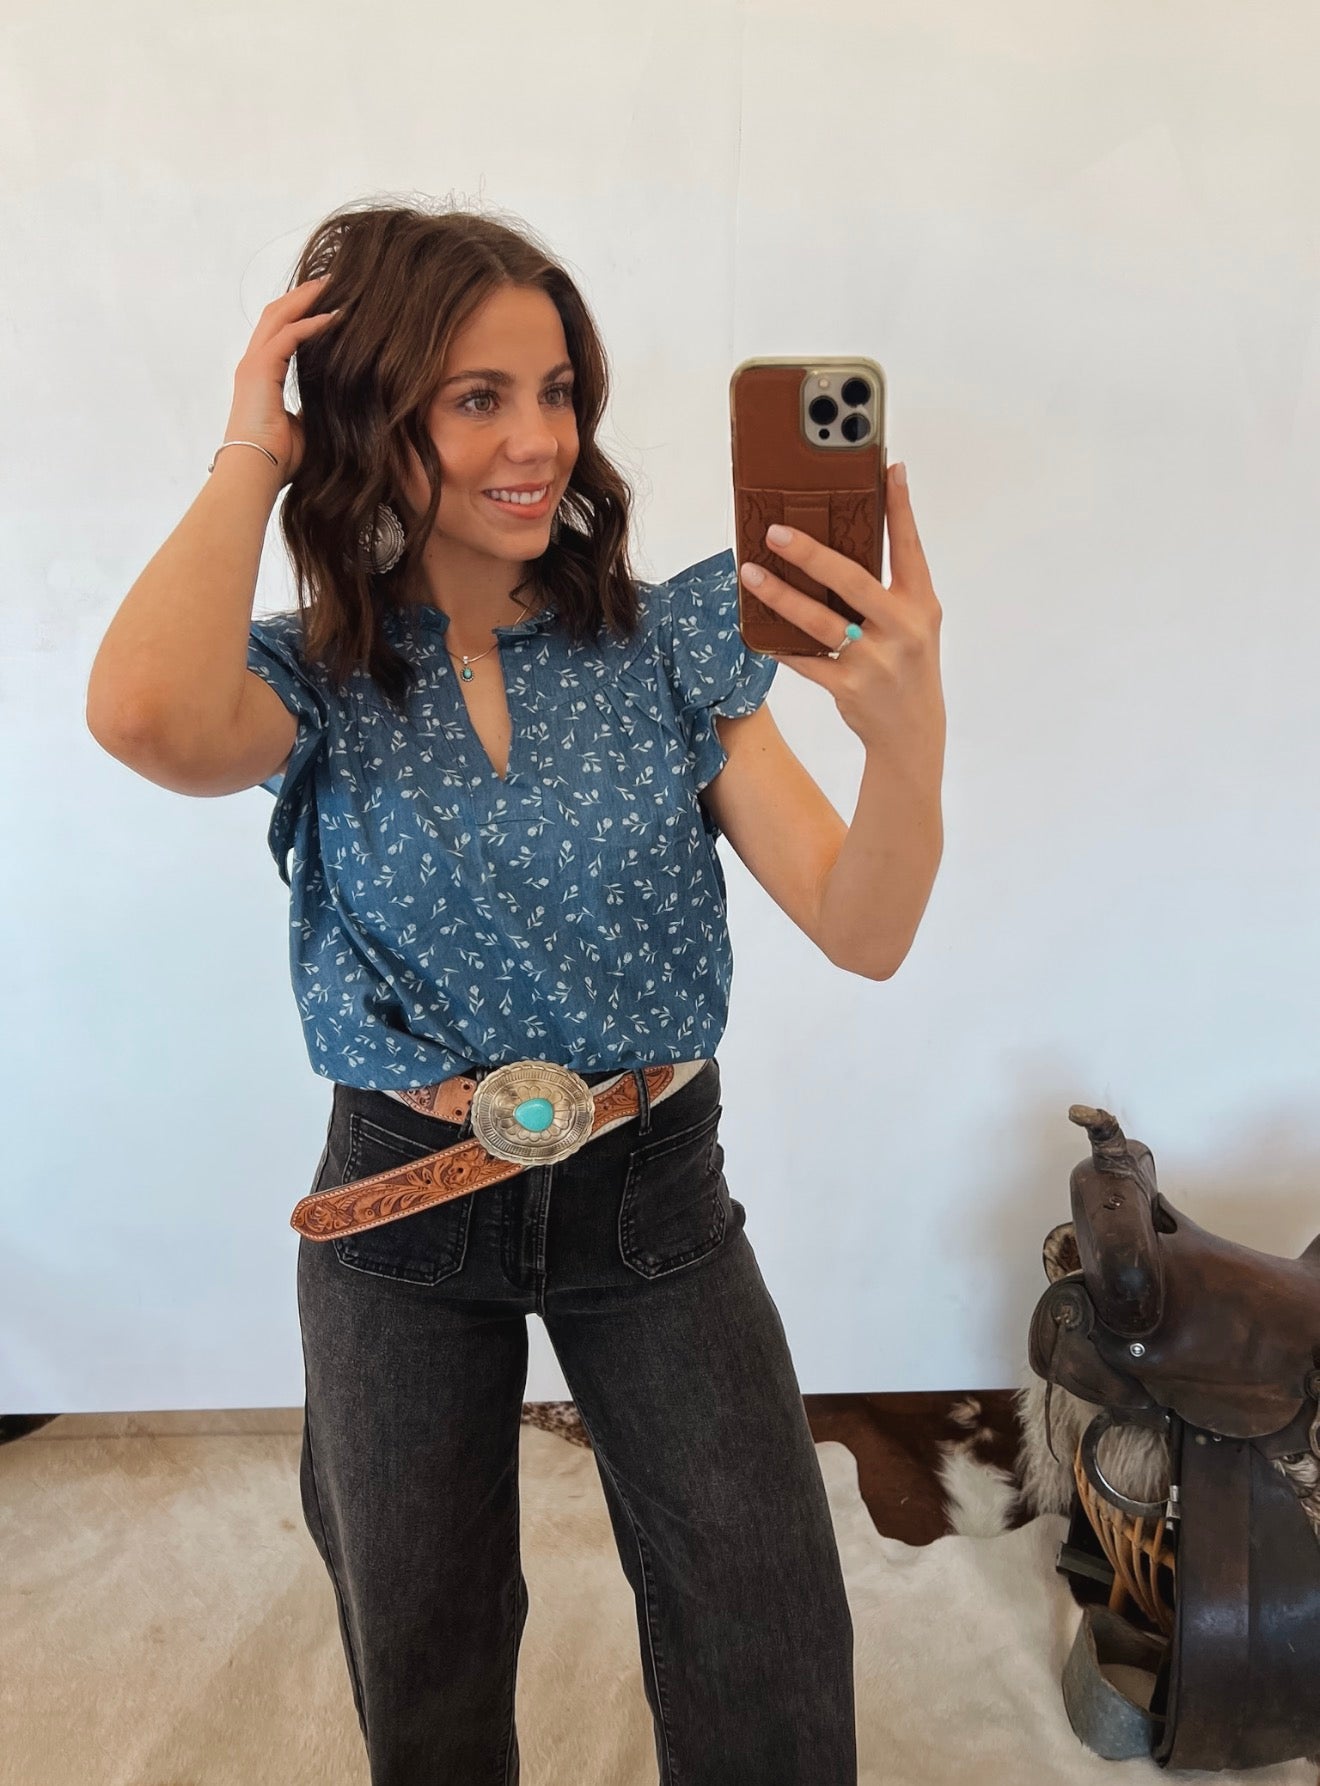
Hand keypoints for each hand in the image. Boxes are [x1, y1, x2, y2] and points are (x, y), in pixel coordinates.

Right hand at [222, 275, 341, 483]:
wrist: (255, 473)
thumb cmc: (277, 460)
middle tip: (332, 280)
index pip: (279, 331)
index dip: (300, 312)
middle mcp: (253, 364)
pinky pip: (288, 336)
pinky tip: (335, 317)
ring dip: (307, 299)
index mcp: (260, 375)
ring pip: (279, 316)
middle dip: (303, 294)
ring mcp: (253, 365)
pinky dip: (311, 323)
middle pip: (276, 313)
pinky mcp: (259, 371)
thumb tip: (337, 402)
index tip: (327, 301)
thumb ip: (314, 407)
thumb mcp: (304, 427)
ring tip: (334, 286)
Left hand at [739, 462, 943, 765]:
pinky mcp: (849, 687)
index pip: (910, 547)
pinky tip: (759, 629)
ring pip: (819, 621)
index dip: (900, 507)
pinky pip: (806, 660)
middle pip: (851, 580)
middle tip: (775, 531)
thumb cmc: (906, 666)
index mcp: (921, 604)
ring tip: (750, 573)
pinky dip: (781, 644)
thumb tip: (844, 543)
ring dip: (781, 595)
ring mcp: (875, 660)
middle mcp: (902, 628)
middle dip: (810, 554)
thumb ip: (890, 586)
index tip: (888, 469)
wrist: (913, 732)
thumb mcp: (915, 624)